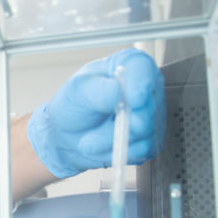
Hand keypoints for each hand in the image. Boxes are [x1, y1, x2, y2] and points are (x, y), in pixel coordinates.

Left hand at [26, 48, 165, 178]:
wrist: (66, 136)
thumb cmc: (72, 106)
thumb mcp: (76, 92)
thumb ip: (97, 90)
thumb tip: (118, 91)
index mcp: (128, 65)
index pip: (144, 68)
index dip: (142, 84)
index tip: (134, 100)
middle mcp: (145, 87)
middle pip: (150, 105)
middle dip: (122, 124)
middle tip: (93, 135)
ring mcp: (150, 114)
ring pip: (145, 132)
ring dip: (112, 142)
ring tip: (89, 142)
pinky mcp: (149, 138)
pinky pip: (143, 149)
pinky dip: (119, 152)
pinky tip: (102, 147)